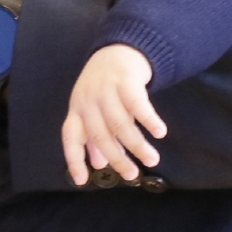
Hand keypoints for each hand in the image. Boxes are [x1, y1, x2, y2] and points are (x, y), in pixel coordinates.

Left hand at [61, 43, 165, 186]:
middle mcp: (88, 100)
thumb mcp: (94, 110)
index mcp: (77, 109)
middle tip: (133, 175)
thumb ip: (95, 136)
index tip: (81, 181)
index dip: (74, 159)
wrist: (118, 49)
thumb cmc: (104, 87)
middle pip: (100, 135)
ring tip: (152, 159)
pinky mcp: (125, 80)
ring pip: (120, 123)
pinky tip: (160, 132)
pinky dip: (149, 119)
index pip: (71, 137)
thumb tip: (99, 164)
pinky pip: (137, 104)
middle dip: (117, 158)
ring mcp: (105, 89)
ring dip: (137, 145)